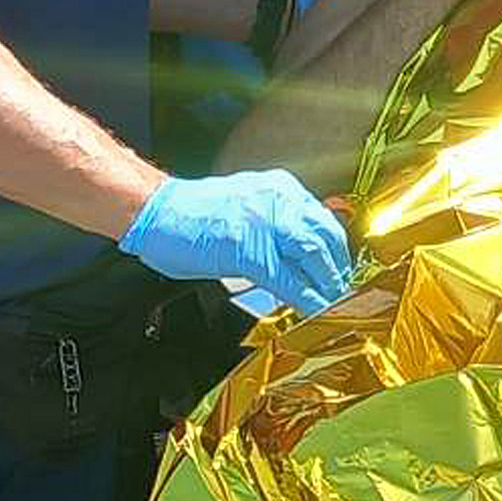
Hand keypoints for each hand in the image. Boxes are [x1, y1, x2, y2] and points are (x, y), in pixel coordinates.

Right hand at [121, 167, 356, 316]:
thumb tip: (299, 250)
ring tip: (335, 305)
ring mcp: (268, 224)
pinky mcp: (252, 251)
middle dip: (339, 268)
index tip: (340, 269)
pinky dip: (307, 298)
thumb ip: (276, 222)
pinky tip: (315, 311)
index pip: (322, 220)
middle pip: (327, 237)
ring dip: (329, 285)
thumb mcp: (247, 206)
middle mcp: (280, 199)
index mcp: (281, 189)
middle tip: (343, 291)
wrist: (158, 212)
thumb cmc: (194, 213)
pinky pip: (290, 279)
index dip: (336, 249)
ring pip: (314, 256)